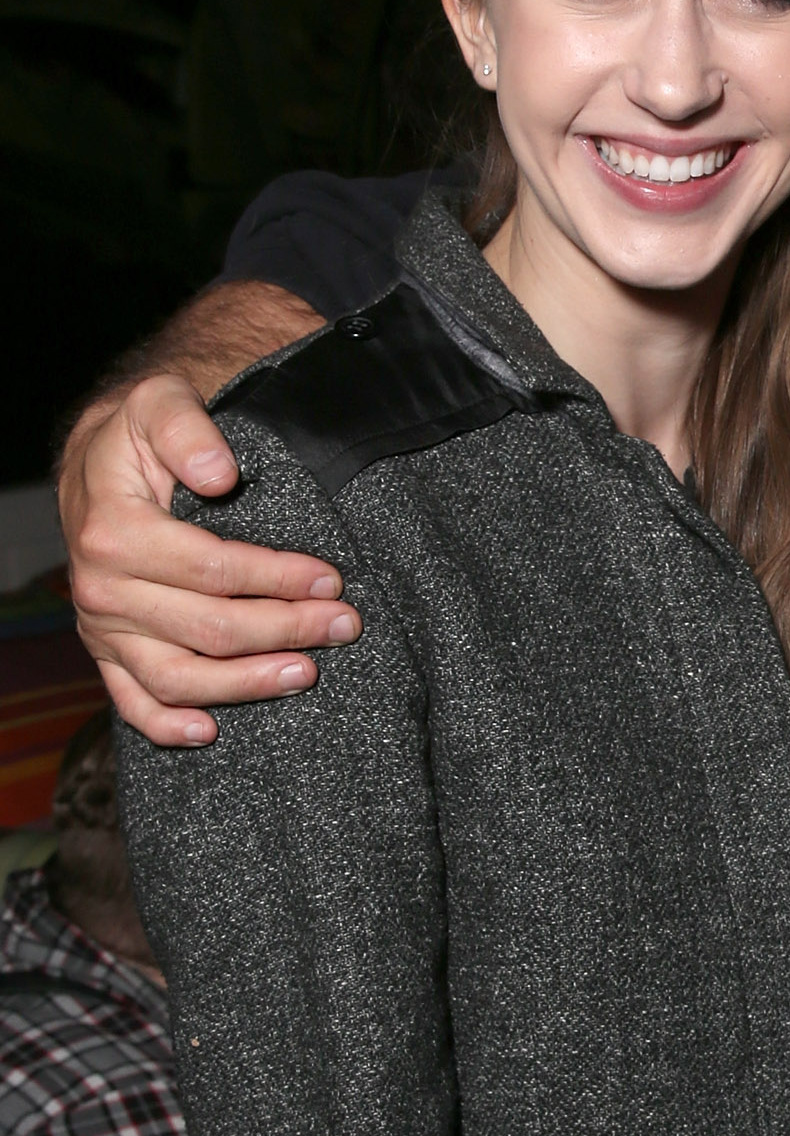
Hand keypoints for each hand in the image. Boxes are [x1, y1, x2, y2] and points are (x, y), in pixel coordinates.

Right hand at [62, 372, 358, 744]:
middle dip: (284, 629)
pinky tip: (212, 731)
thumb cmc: (139, 435)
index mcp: (113, 531)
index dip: (275, 578)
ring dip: (246, 684)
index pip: (210, 569)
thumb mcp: (158, 404)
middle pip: (206, 627)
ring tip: (305, 673)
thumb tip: (220, 476)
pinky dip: (168, 725)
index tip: (329, 580)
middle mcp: (102, 588)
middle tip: (343, 625)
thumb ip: (187, 430)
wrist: (99, 464)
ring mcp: (103, 628)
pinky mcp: (108, 653)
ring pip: (176, 677)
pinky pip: (132, 702)